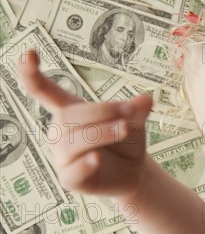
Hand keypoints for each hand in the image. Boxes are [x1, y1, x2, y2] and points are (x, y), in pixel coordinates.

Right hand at [17, 50, 152, 196]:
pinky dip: (84, 165)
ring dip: (102, 133)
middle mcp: (60, 132)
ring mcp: (63, 157)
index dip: (32, 74)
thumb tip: (147, 99)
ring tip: (125, 130)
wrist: (134, 171)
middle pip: (70, 116)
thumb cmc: (125, 140)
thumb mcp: (134, 120)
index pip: (44, 91)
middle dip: (102, 112)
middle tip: (130, 114)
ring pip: (74, 142)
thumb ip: (136, 109)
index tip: (28, 54)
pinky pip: (72, 172)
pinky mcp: (71, 179)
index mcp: (70, 111)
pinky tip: (97, 159)